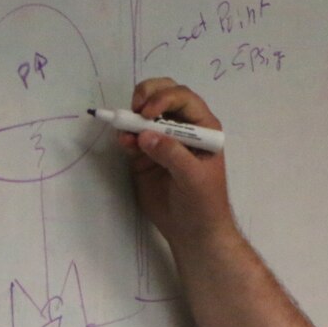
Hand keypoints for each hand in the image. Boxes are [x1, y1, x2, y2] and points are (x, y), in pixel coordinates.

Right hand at [120, 77, 234, 248]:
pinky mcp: (144, 155)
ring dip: (132, 117)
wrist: (192, 231)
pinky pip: (132, 137)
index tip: (147, 112)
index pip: (184, 99)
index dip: (165, 98)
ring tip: (124, 132)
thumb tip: (145, 135)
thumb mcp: (194, 178)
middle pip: (163, 95)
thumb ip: (172, 155)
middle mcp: (182, 128)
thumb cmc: (204, 202)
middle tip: (134, 108)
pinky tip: (123, 142)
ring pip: (144, 113)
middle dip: (146, 95)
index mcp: (203, 127)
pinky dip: (125, 135)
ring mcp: (162, 139)